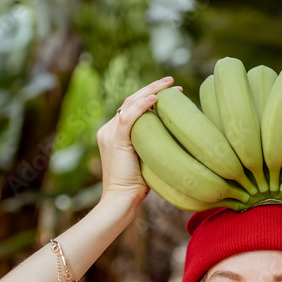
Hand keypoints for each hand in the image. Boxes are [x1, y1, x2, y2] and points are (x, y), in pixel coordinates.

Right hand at [96, 77, 181, 211]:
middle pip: (131, 100)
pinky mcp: (114, 140)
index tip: (172, 92)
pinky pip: (128, 117)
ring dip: (150, 92)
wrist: (122, 199)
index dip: (151, 97)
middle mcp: (109, 129)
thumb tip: (173, 134)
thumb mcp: (147, 158)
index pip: (133, 107)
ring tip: (170, 84)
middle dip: (153, 89)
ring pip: (129, 104)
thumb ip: (152, 143)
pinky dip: (141, 106)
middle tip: (173, 82)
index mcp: (115, 133)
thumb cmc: (138, 185)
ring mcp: (109, 133)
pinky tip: (156, 99)